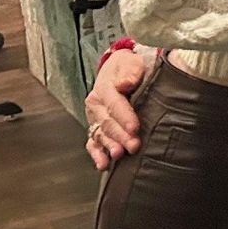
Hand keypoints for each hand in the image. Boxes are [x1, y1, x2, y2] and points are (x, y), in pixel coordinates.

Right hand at [85, 48, 151, 169]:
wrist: (119, 69)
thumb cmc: (129, 68)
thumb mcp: (131, 64)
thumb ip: (129, 73)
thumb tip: (125, 83)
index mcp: (104, 88)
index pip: (115, 104)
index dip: (125, 117)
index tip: (135, 127)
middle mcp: (96, 105)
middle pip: (108, 122)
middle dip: (121, 136)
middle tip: (134, 146)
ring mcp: (94, 118)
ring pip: (101, 135)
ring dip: (110, 146)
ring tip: (119, 155)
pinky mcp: (96, 128)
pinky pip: (93, 143)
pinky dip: (97, 154)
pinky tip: (103, 164)